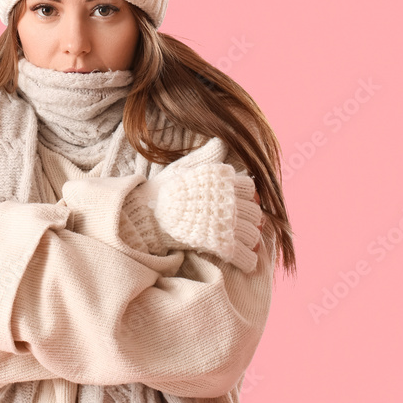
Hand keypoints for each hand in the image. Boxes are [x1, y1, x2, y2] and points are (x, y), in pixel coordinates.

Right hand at [133, 137, 263, 268]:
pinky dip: (247, 261)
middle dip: (248, 219)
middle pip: (255, 213)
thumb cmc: (165, 190)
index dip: (245, 195)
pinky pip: (246, 257)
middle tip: (236, 223)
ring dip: (249, 239)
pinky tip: (241, 258)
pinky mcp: (221, 245)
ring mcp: (227, 225)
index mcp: (224, 182)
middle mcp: (230, 202)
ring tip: (238, 240)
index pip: (250, 188)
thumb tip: (221, 141)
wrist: (147, 215)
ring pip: (254, 235)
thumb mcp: (186, 166)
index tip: (236, 201)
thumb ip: (208, 155)